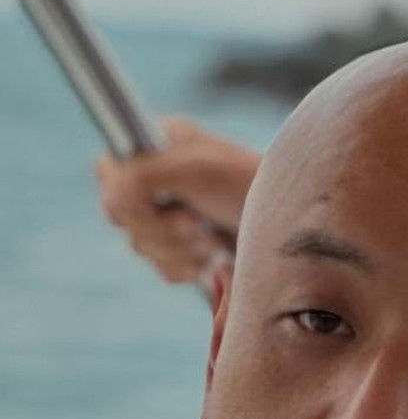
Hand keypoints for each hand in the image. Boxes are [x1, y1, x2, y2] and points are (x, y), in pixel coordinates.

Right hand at [95, 117, 260, 282]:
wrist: (288, 231)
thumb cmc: (248, 187)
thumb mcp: (195, 169)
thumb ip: (143, 176)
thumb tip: (112, 200)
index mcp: (154, 147)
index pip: (108, 174)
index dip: (126, 198)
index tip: (159, 205)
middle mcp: (156, 180)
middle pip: (122, 219)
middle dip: (163, 228)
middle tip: (196, 221)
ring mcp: (167, 217)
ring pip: (142, 249)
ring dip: (181, 250)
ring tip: (211, 238)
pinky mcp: (183, 251)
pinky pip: (164, 271)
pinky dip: (189, 268)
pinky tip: (214, 256)